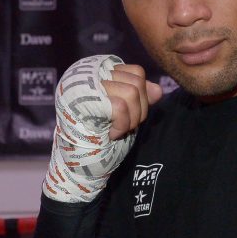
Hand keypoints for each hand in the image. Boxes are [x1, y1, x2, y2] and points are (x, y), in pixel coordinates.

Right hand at [44, 56, 163, 201]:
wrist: (79, 165)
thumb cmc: (101, 139)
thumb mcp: (126, 115)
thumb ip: (140, 99)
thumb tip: (157, 89)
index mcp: (98, 73)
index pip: (136, 72)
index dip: (142, 95)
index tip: (129, 115)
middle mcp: (89, 74)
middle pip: (137, 82)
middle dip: (140, 110)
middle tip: (125, 127)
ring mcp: (85, 85)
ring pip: (131, 92)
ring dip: (132, 119)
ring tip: (117, 130)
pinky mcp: (84, 100)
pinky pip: (120, 107)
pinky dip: (122, 125)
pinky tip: (111, 134)